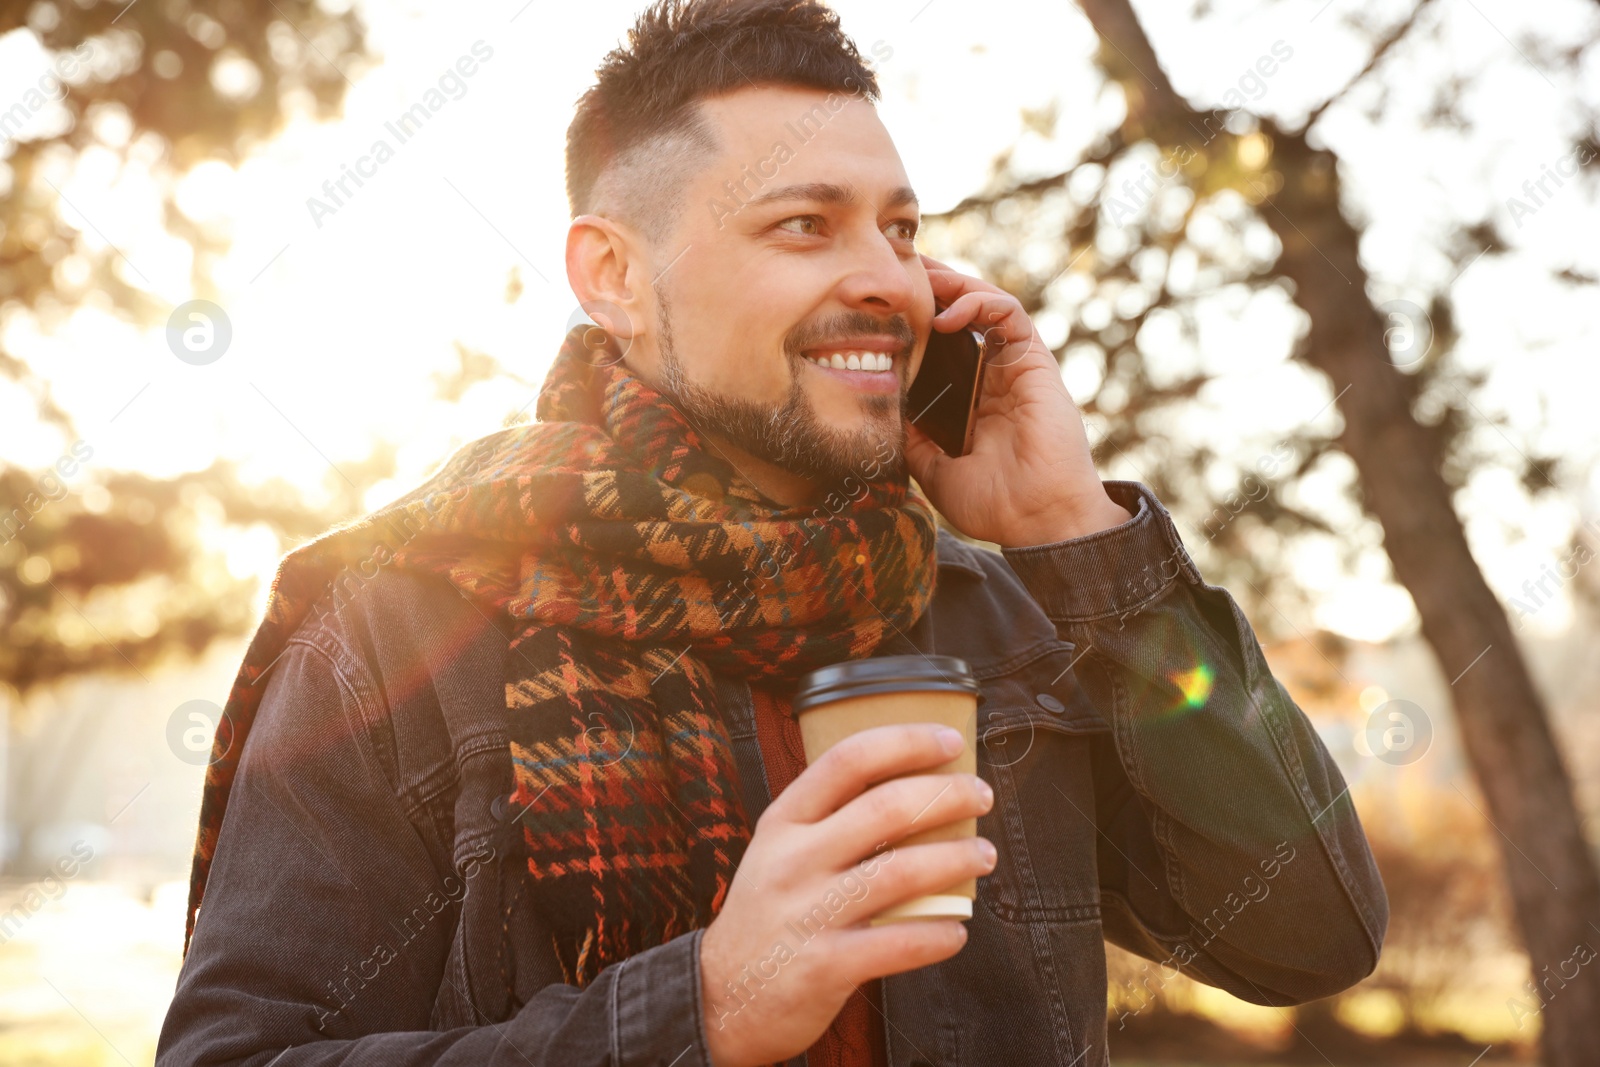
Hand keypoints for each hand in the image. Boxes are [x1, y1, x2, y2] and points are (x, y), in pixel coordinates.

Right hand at [698, 723, 995, 1066]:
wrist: (721, 998)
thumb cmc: (766, 916)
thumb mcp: (777, 852)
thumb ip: (828, 822)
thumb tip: (910, 791)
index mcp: (784, 822)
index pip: (848, 760)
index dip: (905, 743)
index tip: (948, 740)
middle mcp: (795, 860)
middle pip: (886, 808)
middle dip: (948, 795)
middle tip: (980, 796)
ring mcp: (809, 913)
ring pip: (903, 872)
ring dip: (957, 859)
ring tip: (983, 856)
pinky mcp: (826, 966)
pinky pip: (900, 943)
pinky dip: (940, 934)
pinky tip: (956, 929)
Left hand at [902, 254, 1130, 545]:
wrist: (1038, 521)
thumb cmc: (995, 504)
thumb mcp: (933, 469)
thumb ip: (912, 439)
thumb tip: (881, 412)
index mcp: (973, 399)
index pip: (944, 345)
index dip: (917, 320)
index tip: (882, 306)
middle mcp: (995, 377)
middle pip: (964, 316)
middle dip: (933, 288)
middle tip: (896, 271)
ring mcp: (1016, 367)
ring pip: (987, 305)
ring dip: (955, 286)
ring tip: (921, 279)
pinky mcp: (1035, 363)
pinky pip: (1010, 315)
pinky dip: (981, 303)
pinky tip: (948, 313)